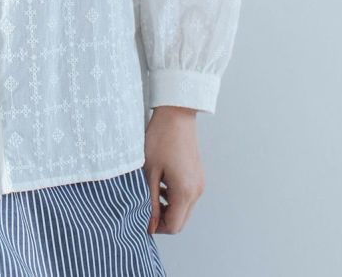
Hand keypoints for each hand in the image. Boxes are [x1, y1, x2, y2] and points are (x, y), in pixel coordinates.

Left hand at [143, 106, 204, 234]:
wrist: (176, 114)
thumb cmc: (160, 138)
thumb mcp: (150, 171)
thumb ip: (150, 200)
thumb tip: (149, 223)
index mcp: (185, 191)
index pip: (174, 226)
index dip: (156, 226)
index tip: (141, 217)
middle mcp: (197, 191)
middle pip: (181, 220)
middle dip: (163, 219)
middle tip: (144, 206)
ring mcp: (199, 183)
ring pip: (184, 208)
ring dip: (168, 208)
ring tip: (150, 193)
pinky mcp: (198, 175)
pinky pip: (187, 196)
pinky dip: (175, 197)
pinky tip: (161, 184)